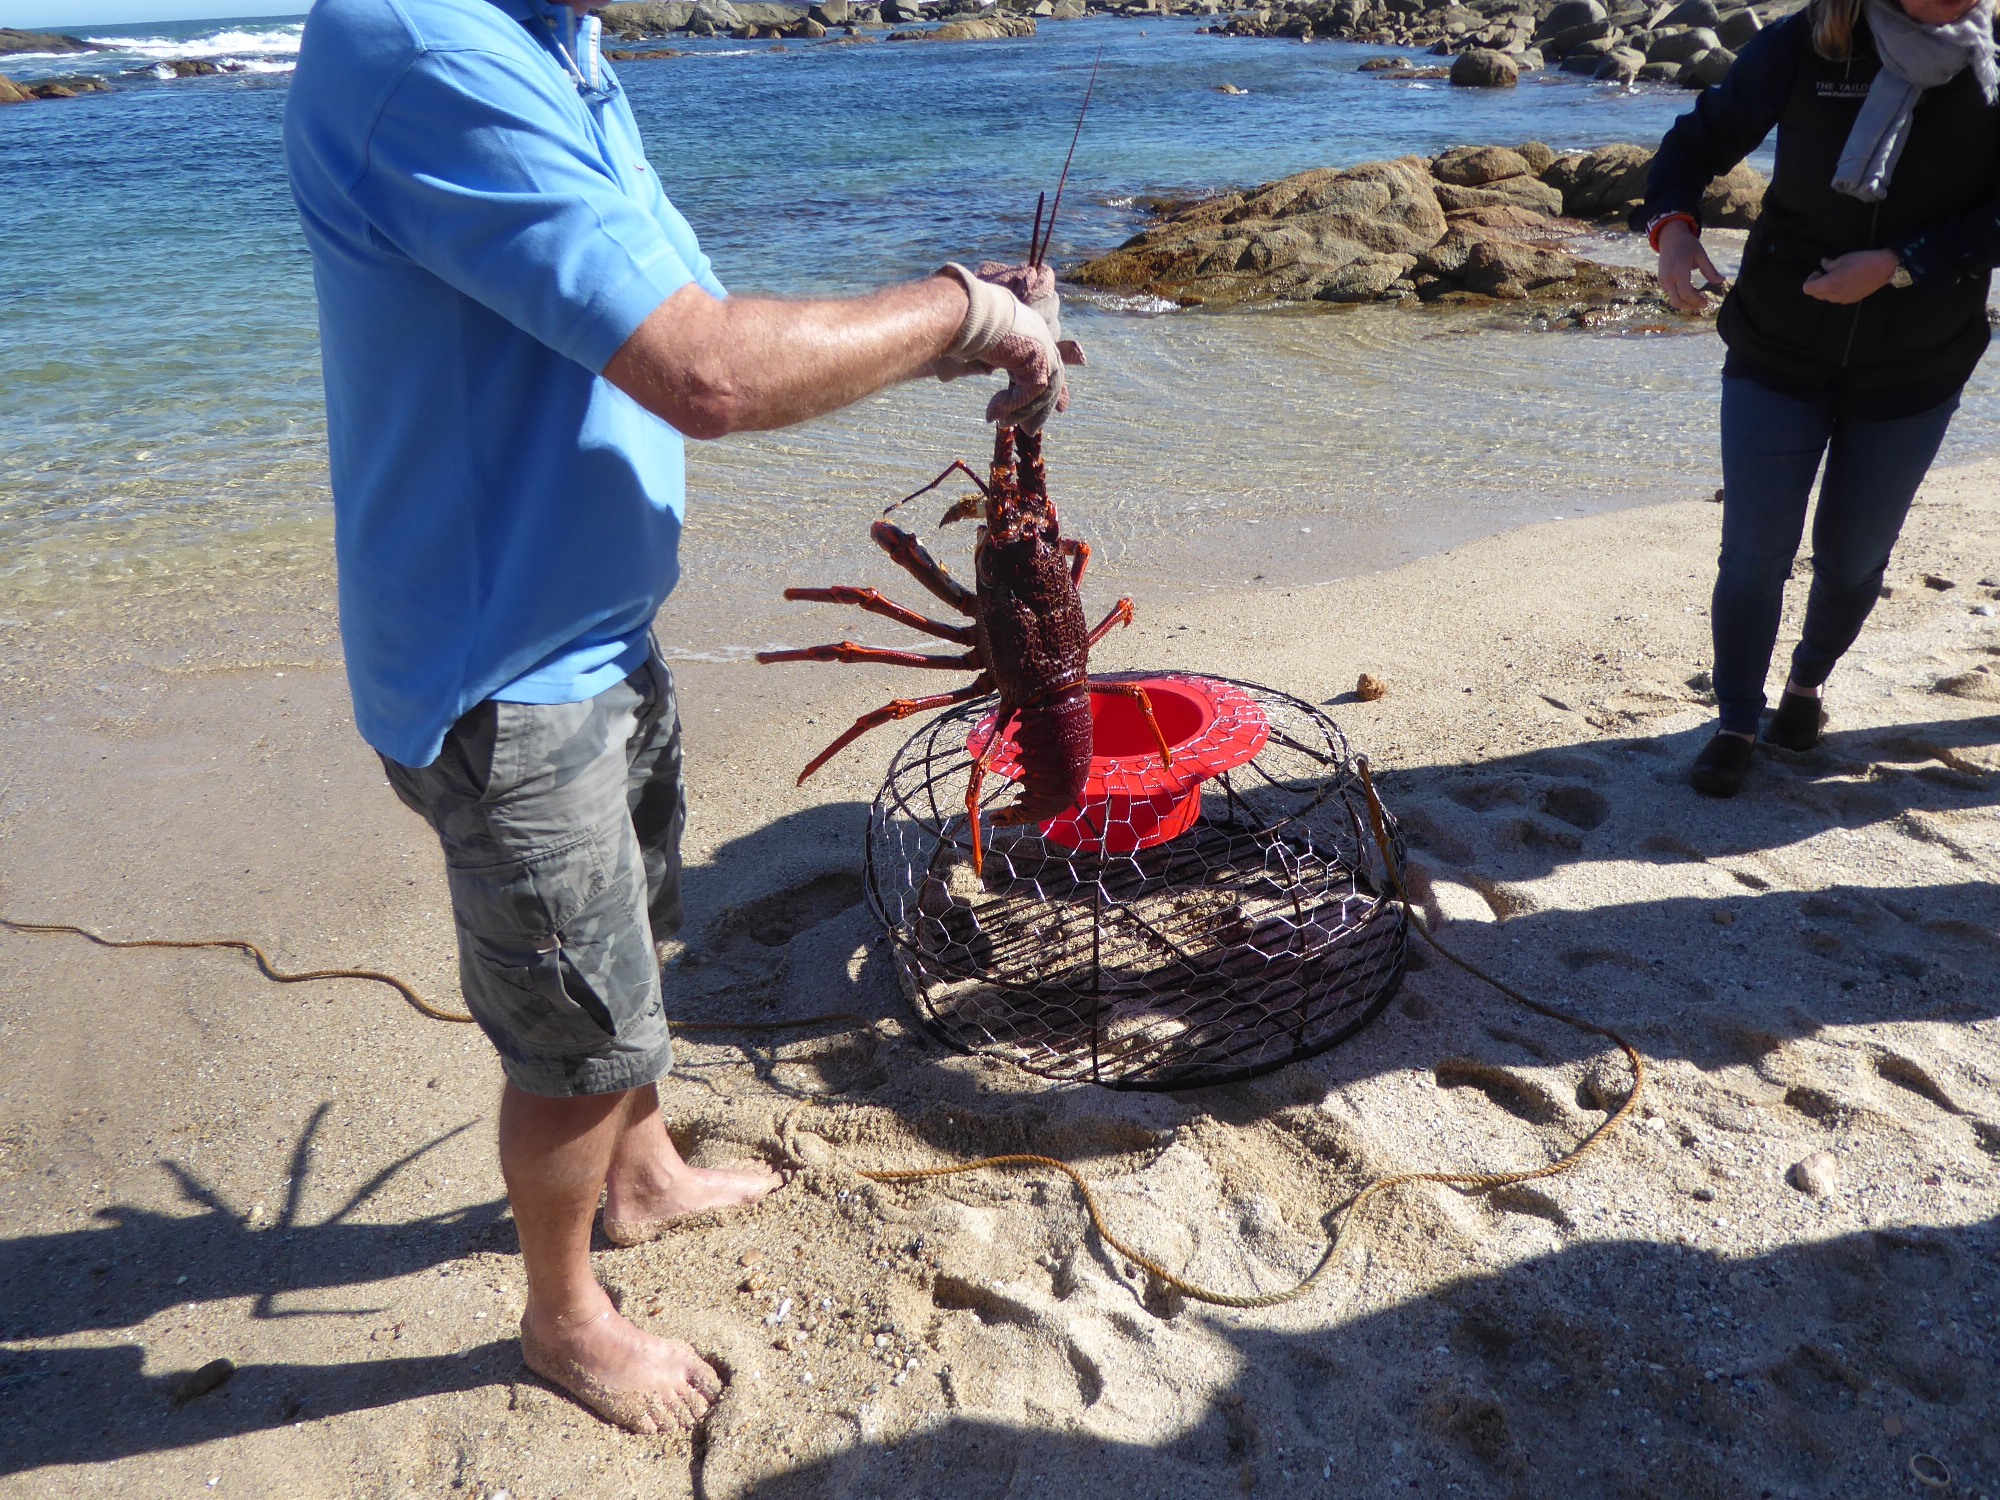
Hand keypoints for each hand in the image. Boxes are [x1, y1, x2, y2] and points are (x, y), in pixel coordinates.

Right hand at [933, 262, 1085, 430]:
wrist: (962, 313)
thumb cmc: (958, 324)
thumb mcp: (976, 346)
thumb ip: (984, 360)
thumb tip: (978, 372)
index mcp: (1029, 327)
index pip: (1046, 361)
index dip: (1048, 387)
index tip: (1057, 408)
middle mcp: (1040, 335)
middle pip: (1052, 378)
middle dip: (1042, 407)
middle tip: (1031, 430)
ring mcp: (1043, 347)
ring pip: (1043, 390)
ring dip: (1022, 411)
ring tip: (1003, 425)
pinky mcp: (1038, 361)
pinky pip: (1030, 393)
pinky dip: (1012, 406)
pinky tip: (992, 413)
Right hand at [1656, 218, 1723, 313]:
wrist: (1670, 237)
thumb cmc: (1688, 244)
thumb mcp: (1701, 255)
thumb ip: (1710, 270)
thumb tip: (1722, 281)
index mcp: (1680, 271)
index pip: (1686, 294)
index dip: (1697, 301)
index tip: (1706, 302)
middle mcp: (1669, 278)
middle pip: (1677, 301)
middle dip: (1690, 306)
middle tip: (1702, 305)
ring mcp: (1663, 279)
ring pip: (1672, 299)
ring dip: (1684, 302)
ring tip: (1696, 298)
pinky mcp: (1661, 279)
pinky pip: (1669, 293)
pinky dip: (1678, 296)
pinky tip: (1689, 291)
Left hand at [1803, 248, 1898, 303]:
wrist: (1883, 268)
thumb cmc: (1861, 261)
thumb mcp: (1841, 259)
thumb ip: (1828, 264)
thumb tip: (1823, 264)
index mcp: (1828, 286)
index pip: (1807, 288)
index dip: (1811, 279)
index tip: (1819, 272)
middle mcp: (1834, 296)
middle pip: (1816, 294)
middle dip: (1818, 284)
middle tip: (1827, 273)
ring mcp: (1843, 300)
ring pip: (1827, 297)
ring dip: (1828, 288)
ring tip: (1838, 276)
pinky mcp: (1852, 300)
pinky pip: (1838, 298)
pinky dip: (1838, 291)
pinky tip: (1847, 281)